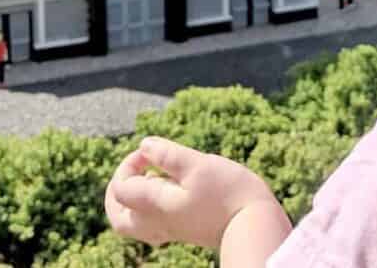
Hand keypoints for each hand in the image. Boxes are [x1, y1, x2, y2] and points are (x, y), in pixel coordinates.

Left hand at [106, 136, 281, 249]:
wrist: (257, 226)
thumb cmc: (230, 194)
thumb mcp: (198, 165)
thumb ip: (168, 154)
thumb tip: (144, 145)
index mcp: (155, 205)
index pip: (120, 188)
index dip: (129, 163)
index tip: (151, 151)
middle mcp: (158, 222)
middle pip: (119, 217)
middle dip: (119, 190)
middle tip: (134, 168)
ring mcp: (173, 229)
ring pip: (136, 223)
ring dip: (135, 199)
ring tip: (154, 177)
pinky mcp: (188, 230)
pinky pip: (155, 224)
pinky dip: (152, 207)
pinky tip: (174, 191)